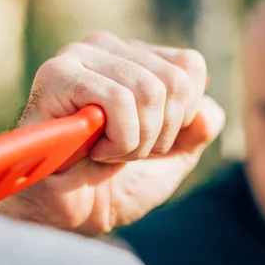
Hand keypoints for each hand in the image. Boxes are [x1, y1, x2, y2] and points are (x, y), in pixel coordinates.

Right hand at [0, 32, 223, 235]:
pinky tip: (90, 150)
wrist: (65, 217)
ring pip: (150, 91)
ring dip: (135, 142)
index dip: (182, 117)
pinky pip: (119, 101)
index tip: (148, 141)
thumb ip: (198, 130)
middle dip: (159, 135)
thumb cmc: (114, 185)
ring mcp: (80, 56)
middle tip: (124, 152)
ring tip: (105, 152)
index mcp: (136, 58)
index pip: (190, 66)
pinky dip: (117, 141)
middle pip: (175, 82)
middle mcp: (109, 47)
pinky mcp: (57, 74)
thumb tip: (207, 111)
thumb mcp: (172, 158)